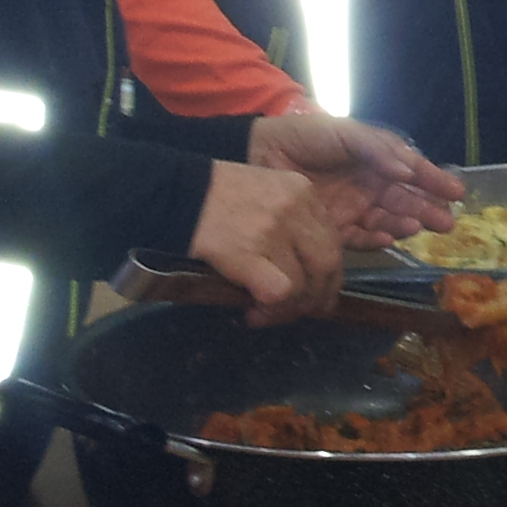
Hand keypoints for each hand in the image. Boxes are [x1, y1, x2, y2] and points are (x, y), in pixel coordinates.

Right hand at [188, 159, 343, 323]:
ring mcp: (274, 230)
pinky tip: (253, 313)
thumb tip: (306, 269)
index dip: (328, 274)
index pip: (333, 241)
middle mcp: (296, 208)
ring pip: (305, 284)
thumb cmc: (215, 195)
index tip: (316, 291)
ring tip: (267, 314)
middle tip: (303, 312)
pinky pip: (279, 293)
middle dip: (319, 297)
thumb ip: (291, 220)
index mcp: (303, 191)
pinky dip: (271, 310)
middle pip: (327, 264)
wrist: (174, 193)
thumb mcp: (266, 192)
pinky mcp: (249, 253)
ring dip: (290, 310)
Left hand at [248, 112, 463, 247]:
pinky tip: (389, 238)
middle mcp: (368, 185)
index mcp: (375, 159)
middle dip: (428, 210)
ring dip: (406, 224)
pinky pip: (360, 237)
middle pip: (405, 200)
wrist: (258, 154)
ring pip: (388, 219)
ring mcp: (352, 208)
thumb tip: (408, 172)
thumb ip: (377, 149)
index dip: (434, 181)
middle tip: (448, 222)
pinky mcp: (333, 228)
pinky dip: (376, 239)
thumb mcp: (344, 133)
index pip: (411, 172)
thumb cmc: (304, 137)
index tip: (458, 192)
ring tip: (420, 228)